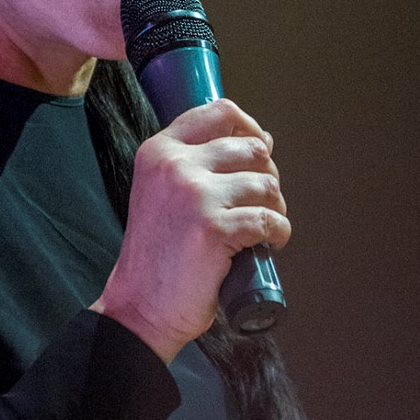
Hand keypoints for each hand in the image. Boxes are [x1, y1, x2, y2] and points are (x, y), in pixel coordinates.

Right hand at [91, 98, 289, 362]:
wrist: (139, 307)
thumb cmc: (158, 254)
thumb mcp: (162, 192)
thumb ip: (196, 164)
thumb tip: (261, 141)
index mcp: (160, 151)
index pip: (221, 112)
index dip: (251, 129)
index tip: (261, 151)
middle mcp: (175, 166)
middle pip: (252, 149)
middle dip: (268, 175)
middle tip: (263, 203)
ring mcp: (195, 195)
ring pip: (266, 184)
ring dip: (276, 207)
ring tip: (265, 227)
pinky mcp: (215, 228)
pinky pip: (270, 220)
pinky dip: (280, 233)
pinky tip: (272, 244)